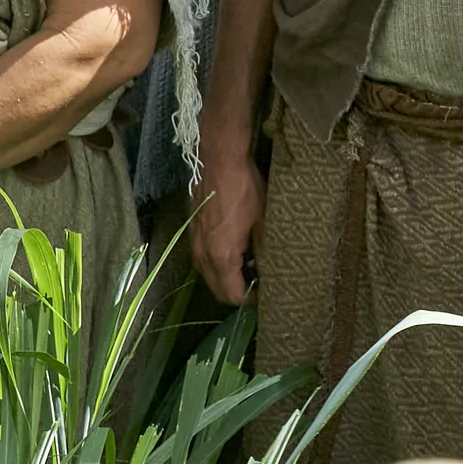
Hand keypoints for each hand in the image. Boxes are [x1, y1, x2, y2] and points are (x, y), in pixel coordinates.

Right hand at [192, 151, 263, 306]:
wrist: (219, 163)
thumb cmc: (245, 191)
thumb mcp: (263, 222)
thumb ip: (264, 250)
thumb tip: (270, 270)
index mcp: (222, 256)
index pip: (232, 294)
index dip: (249, 300)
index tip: (265, 295)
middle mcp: (203, 256)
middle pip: (217, 290)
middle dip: (236, 292)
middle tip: (257, 283)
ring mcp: (194, 244)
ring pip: (208, 276)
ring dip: (225, 278)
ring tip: (247, 267)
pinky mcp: (192, 233)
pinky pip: (203, 260)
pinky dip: (217, 264)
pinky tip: (233, 250)